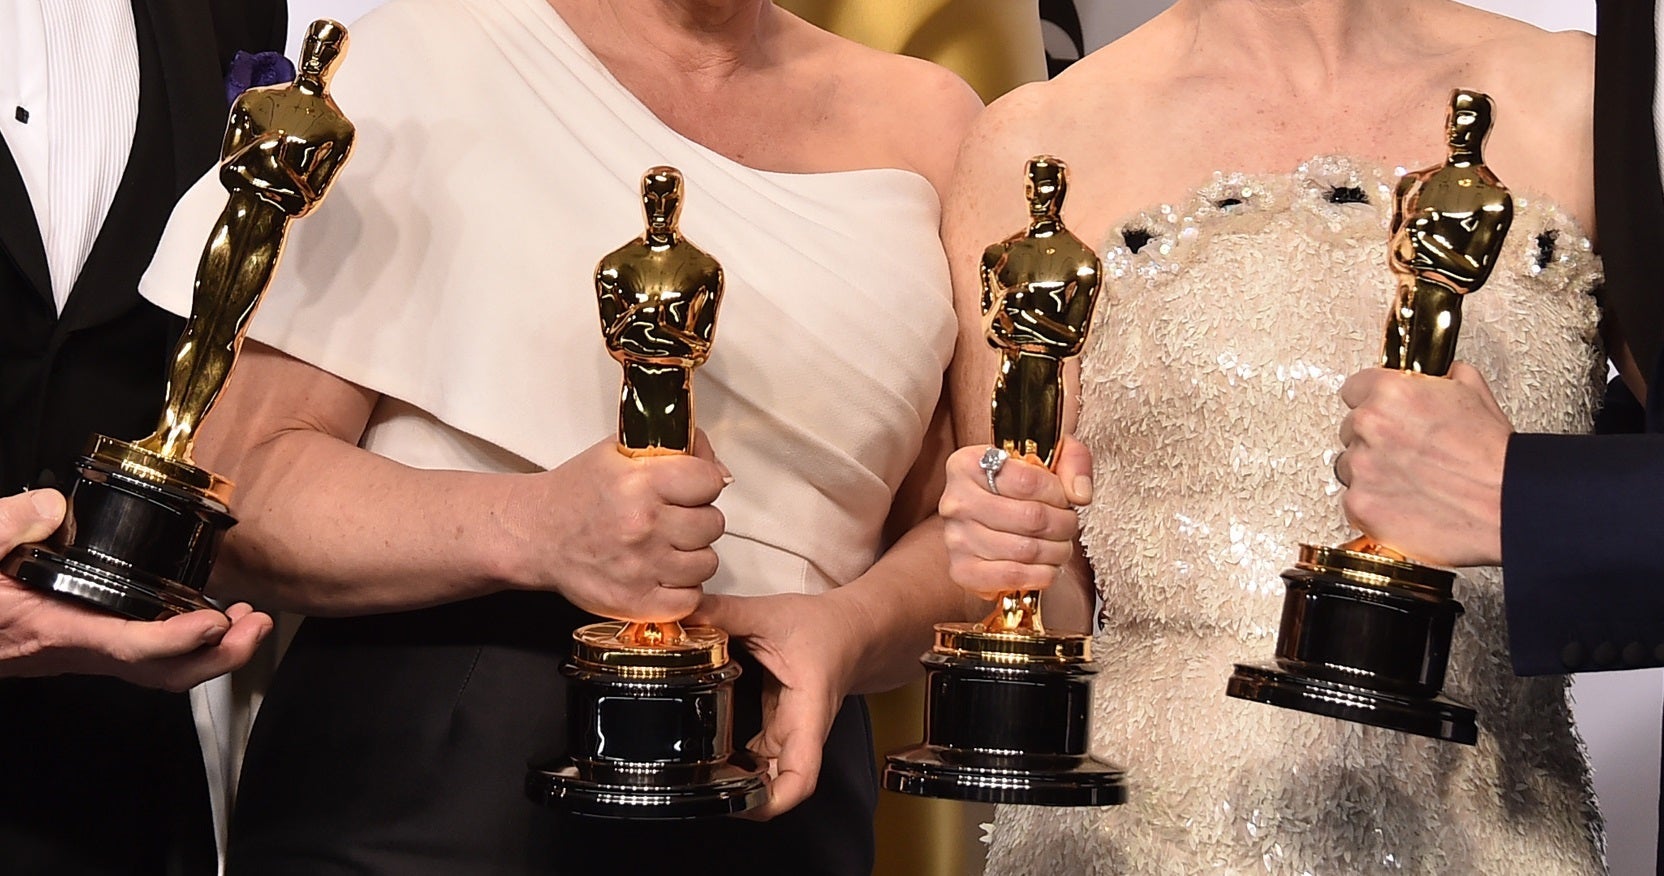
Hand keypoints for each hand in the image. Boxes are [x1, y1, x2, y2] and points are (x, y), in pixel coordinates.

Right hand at [0, 490, 273, 689]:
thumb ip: (5, 525)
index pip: (126, 647)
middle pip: (159, 674)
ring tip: (247, 620)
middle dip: (218, 657)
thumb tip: (52, 506)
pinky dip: (182, 640)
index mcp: (49, 628)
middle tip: (258, 624)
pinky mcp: (79, 641)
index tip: (214, 620)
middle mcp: (72, 648)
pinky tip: (201, 614)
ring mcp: (78, 650)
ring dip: (208, 650)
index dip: (176, 640)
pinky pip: (141, 653)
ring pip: (155, 670)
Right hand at [506, 431, 728, 621]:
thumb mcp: (621, 451)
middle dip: (697, 518)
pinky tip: (662, 573)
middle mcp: (643, 526)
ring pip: (707, 563)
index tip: (688, 487)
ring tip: (665, 546)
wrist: (536, 534)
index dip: (702, 482)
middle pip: (713, 523)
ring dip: (692, 555)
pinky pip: (690, 599)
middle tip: (672, 518)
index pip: (710, 480)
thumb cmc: (578, 493)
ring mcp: (641, 568)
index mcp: (640, 483)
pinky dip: (681, 589)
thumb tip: (721, 472)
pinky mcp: (636, 603)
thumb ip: (677, 450)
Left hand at [687, 590, 864, 819]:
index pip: (800, 778)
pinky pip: (762, 760)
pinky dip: (740, 765)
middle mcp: (802, 733)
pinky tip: (710, 754)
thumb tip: (679, 613)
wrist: (852, 629)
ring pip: (770, 777)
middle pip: (781, 788)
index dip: (770, 801)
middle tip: (701, 789)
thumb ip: (723, 613)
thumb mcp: (769, 613)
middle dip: (745, 800)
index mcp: (806, 712)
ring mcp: (792, 735)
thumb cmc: (823, 627)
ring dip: (741, 784)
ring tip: (699, 775)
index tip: (738, 802)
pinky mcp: (782, 729)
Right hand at [938, 437, 1092, 596]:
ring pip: (1025, 550)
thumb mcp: (1048, 454)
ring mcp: (956, 539)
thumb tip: (1080, 494)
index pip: (1027, 481)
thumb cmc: (1018, 483)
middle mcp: (956, 501)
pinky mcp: (962, 570)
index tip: (1064, 498)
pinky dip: (1039, 575)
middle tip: (1069, 524)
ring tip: (1060, 544)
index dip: (1058, 494)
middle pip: (1030, 518)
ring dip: (1056, 551)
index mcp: (968, 464)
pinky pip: (1011, 577)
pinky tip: (1046, 566)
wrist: (992, 512)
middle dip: (1063, 524)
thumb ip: (1073, 461)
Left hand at [1337, 363, 1511, 566]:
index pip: (1354, 389)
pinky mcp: (1360, 505)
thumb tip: (1440, 374)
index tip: (1384, 412)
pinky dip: (1374, 503)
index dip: (1372, 402)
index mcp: (1390, 393)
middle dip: (1374, 439)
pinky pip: (1353, 499)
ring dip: (1371, 471)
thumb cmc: (1494, 456)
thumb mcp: (1474, 392)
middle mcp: (1369, 426)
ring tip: (1411, 480)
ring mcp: (1361, 468)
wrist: (1507, 505)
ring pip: (1349, 465)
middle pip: (1351, 428)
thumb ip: (1443, 377)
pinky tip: (1404, 502)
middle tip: (1408, 452)